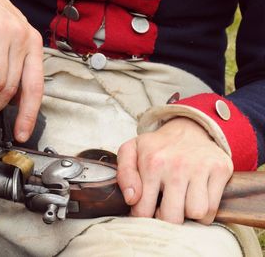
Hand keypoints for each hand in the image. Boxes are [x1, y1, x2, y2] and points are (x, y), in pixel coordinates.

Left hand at [117, 117, 232, 224]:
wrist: (188, 127)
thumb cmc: (156, 146)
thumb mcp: (131, 151)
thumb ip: (124, 174)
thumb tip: (131, 199)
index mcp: (152, 163)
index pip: (143, 211)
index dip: (143, 216)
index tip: (146, 208)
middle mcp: (177, 166)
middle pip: (172, 218)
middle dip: (166, 219)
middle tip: (165, 207)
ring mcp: (201, 167)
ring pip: (197, 213)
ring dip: (188, 214)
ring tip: (181, 201)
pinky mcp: (221, 169)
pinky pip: (213, 208)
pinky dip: (205, 211)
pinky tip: (195, 198)